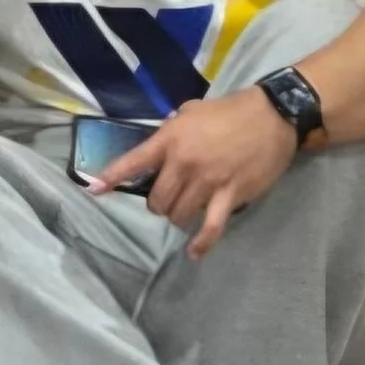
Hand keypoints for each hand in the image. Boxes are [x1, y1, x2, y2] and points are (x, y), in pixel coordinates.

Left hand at [93, 86, 297, 259]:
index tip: (93, 190)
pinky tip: (194, 252)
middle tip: (166, 199)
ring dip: (177, 217)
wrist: (272, 117)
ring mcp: (207, 182)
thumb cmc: (229, 111)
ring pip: (179, 214)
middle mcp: (183, 163)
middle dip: (157, 204)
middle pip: (156, 199)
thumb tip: (162, 144)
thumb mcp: (191, 112)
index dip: (112, 177)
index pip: (134, 161)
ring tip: (184, 211)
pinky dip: (201, 243)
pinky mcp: (230, 196)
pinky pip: (211, 227)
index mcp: (171, 140)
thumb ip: (172, 130)